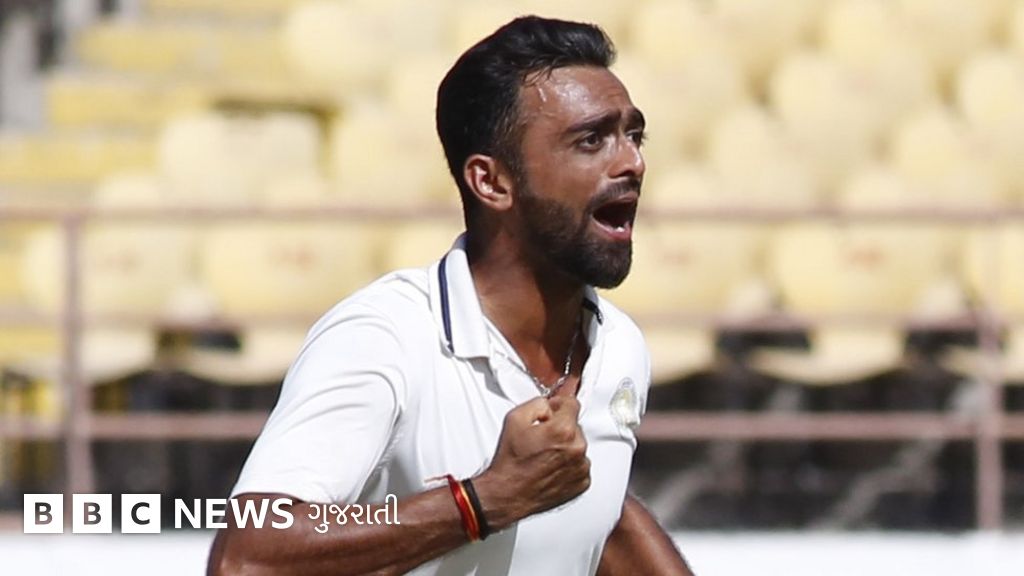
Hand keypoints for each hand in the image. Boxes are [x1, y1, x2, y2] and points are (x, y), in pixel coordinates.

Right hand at [472, 395, 590, 529]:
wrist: (508, 494)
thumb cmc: (511, 462)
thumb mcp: (515, 418)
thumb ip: (538, 404)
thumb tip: (550, 406)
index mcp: (563, 430)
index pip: (573, 404)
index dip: (558, 406)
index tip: (551, 412)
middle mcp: (576, 448)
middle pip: (575, 426)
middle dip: (560, 429)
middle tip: (541, 440)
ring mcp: (581, 467)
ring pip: (578, 446)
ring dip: (565, 447)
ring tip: (544, 456)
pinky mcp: (581, 483)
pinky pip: (580, 465)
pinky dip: (569, 465)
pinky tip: (551, 468)